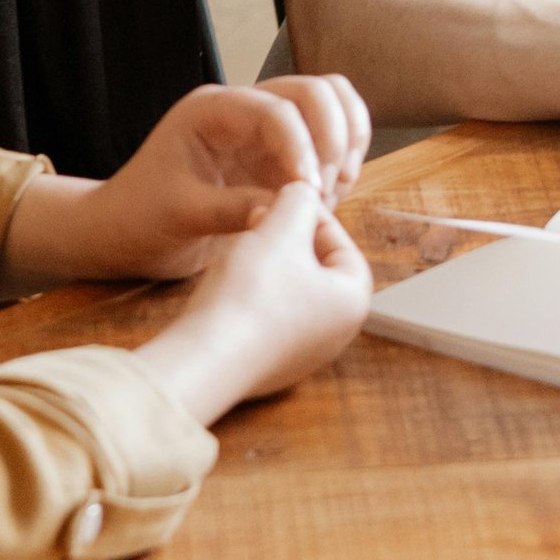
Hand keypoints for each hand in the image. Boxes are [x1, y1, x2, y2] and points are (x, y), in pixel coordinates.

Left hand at [4, 75, 370, 291]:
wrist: (125, 233)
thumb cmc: (140, 218)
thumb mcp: (180, 216)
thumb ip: (232, 209)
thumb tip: (283, 210)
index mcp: (211, 111)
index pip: (276, 110)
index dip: (303, 147)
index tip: (309, 192)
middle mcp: (243, 109)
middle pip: (315, 92)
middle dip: (333, 139)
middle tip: (325, 192)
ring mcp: (265, 130)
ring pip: (331, 104)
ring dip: (346, 144)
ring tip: (332, 192)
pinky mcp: (279, 154)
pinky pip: (329, 139)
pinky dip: (343, 161)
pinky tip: (330, 198)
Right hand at [147, 176, 374, 424]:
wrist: (207, 358)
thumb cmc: (251, 295)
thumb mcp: (279, 230)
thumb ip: (298, 202)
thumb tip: (303, 193)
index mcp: (352, 303)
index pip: (343, 245)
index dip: (313, 216)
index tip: (284, 201)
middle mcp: (335, 335)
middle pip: (317, 269)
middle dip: (289, 239)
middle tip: (259, 220)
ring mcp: (301, 355)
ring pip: (290, 292)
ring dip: (268, 264)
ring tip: (241, 246)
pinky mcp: (268, 366)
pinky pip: (267, 319)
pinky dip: (252, 295)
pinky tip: (228, 284)